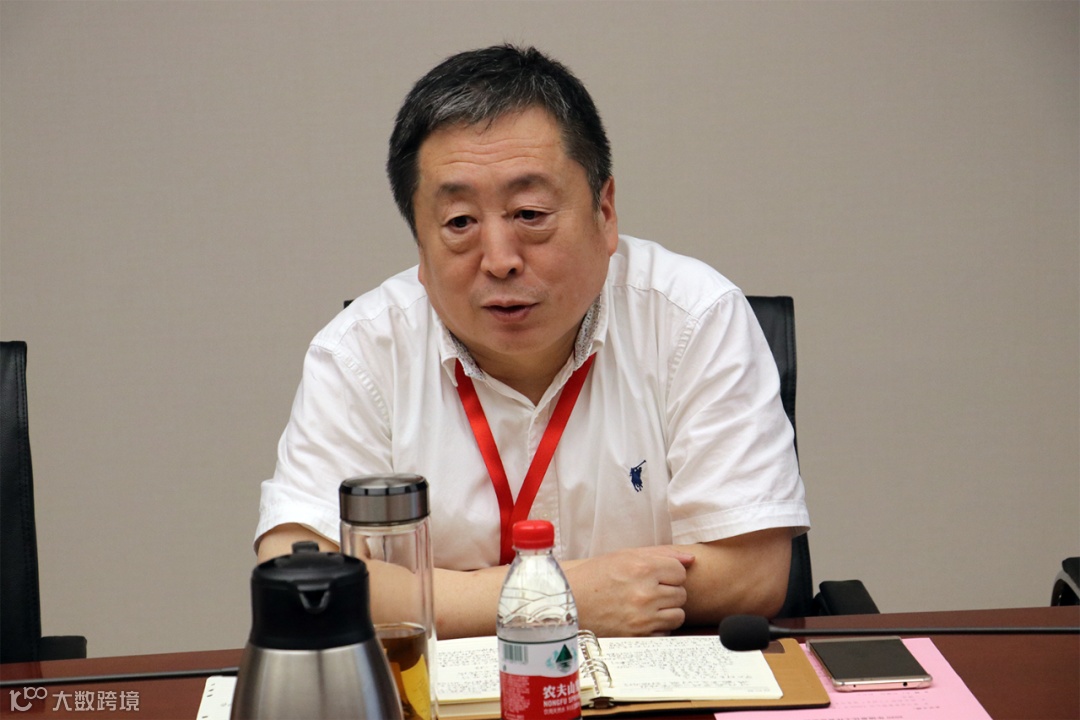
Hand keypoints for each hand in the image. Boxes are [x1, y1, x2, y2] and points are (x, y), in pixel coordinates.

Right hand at [563, 546, 695, 635]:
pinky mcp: (638, 637)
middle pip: (681, 594)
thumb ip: (660, 555)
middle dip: (668, 591)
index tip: (655, 575)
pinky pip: (665, 633)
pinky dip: (656, 627)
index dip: (669, 573)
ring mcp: (642, 618)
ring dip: (666, 610)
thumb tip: (691, 559)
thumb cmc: (595, 576)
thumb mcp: (624, 556)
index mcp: (641, 568)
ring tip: (646, 605)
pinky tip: (640, 619)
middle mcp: (645, 593)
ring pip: (677, 615)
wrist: (569, 604)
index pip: (680, 571)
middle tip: (647, 590)